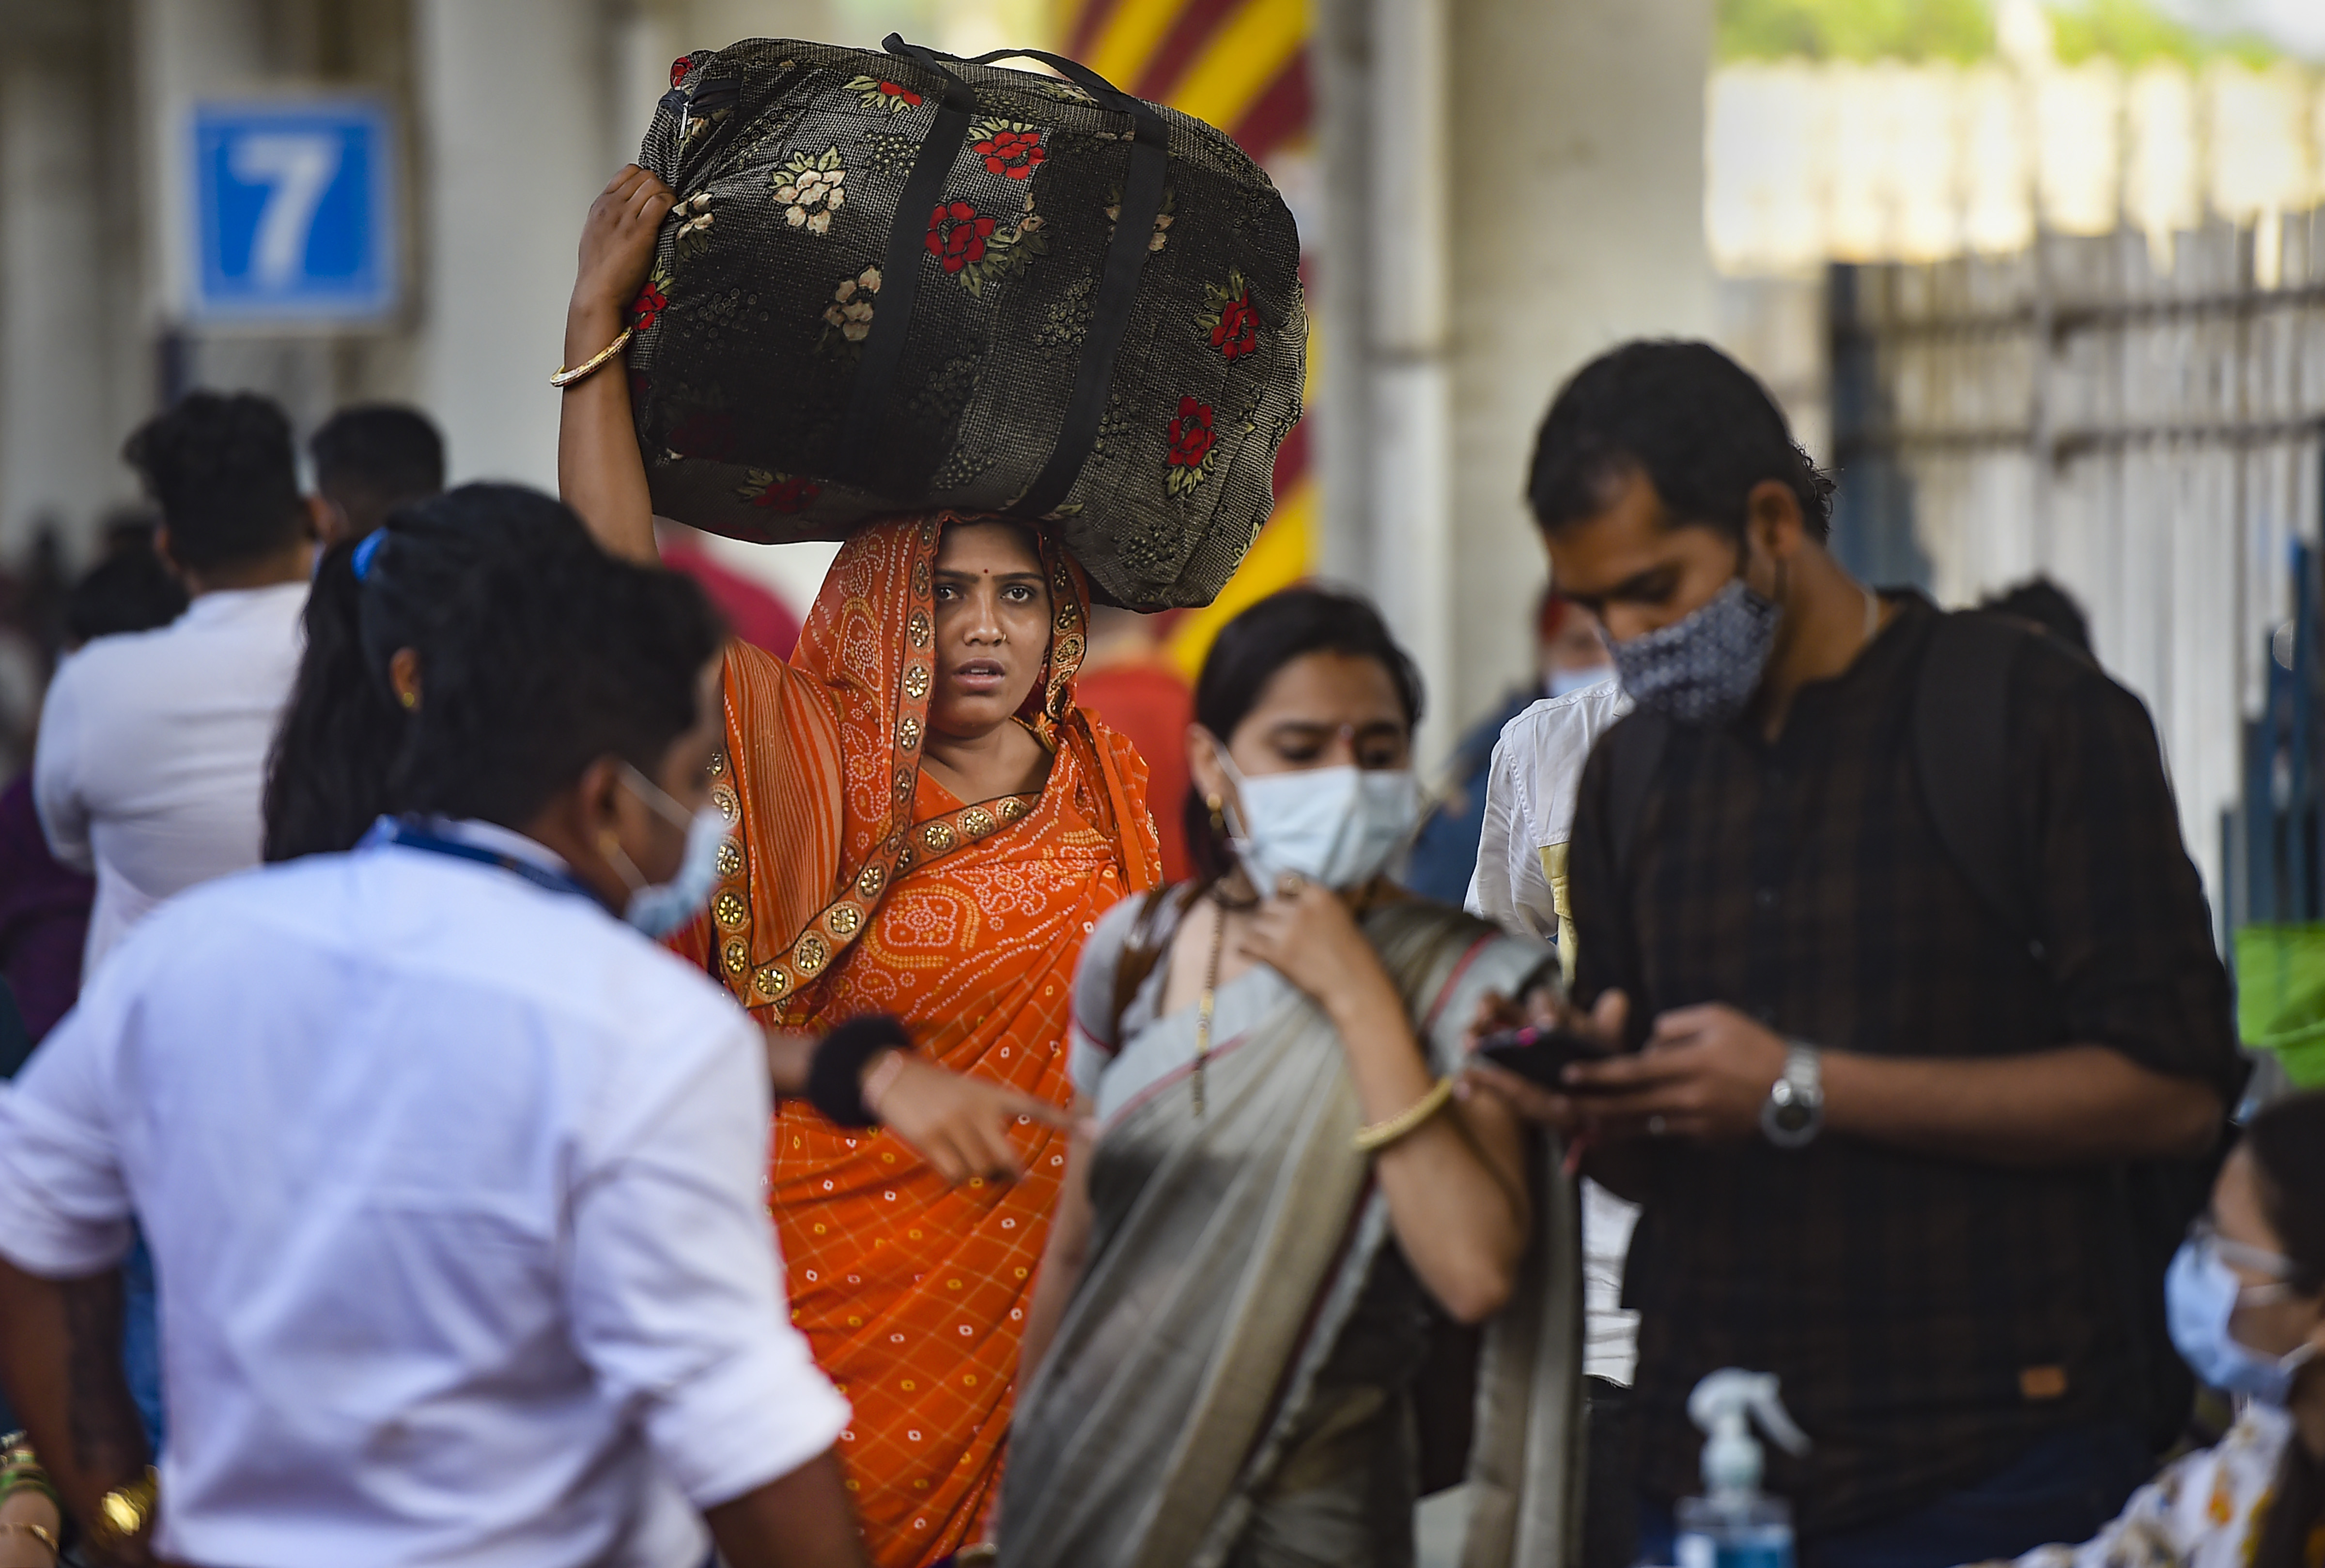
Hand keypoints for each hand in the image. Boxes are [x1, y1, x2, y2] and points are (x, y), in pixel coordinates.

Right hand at [571, 165, 674, 321]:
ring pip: (654, 184)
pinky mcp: (640, 232)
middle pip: (644, 175)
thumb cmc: (597, 270)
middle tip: (666, 203)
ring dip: (668, 194)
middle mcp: (612, 206)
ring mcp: (626, 217)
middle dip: (660, 186)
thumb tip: (624, 214)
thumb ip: (609, 218)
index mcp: (601, 205)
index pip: (627, 172)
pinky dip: (672, 204)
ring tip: (671, 211)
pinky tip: (674, 216)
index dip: (645, 179)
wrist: (596, 292)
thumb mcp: (596, 235)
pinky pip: (661, 203)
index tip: (652, 194)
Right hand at [867, 1054, 1077, 1184]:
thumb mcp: (972, 1094)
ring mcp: (953, 1125)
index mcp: (992, 1095)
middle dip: (1013, 1173)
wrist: (895, 1077)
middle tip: (1018, 1179)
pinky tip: (946, 1159)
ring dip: (976, 1172)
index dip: (1064, 1121)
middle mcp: (976, 1110)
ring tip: (963, 1154)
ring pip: (979, 1170)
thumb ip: (992, 1123)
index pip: (1034, 1108)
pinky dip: (954, 1174)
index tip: (1093, 1131)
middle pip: (1006, 1158)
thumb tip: (1006, 1170)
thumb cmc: (940, 1091)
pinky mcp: (930, 1139)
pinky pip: (954, 1173)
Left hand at [1238, 875, 1393, 1018]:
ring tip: (1267, 944)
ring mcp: (1287, 931)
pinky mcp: (1277, 955)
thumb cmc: (1352, 953)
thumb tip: (1287, 899)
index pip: (1285, 879)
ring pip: (1256, 923)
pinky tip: (1247, 952)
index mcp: (1319, 895)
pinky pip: (1248, 944)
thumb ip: (1314, 904)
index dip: (1280, 892)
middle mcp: (1301, 909)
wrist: (1355, 985)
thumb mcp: (1338, 915)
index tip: (1282, 904)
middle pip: (1267, 903)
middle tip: (1276, 930)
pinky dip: (1246, 949)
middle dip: (1269, 916)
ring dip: (1259, 933)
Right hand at [1460, 987, 1628, 1133]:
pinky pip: (1474, 1076)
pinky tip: (1464, 1090)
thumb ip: (1608, 1023)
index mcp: (1547, 1015)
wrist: (1588, 1103)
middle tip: (1486, 1015)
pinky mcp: (1495, 1080)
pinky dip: (1468, 1082)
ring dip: (1472, 1036)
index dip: (1543, 1009)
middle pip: (1496, 1005)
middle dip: (1488, 1006)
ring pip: (1479, 1035)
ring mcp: (1503, 1053)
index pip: (1538, 999)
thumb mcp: (1605, 1046)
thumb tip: (1616, 998)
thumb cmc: (1593, 1065)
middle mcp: (1520, 1027)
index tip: (1548, 1025)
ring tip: (1469, 1046)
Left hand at [1556, 1002, 1788, 1142]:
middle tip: (1558, 1106)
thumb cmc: (1756, 1045)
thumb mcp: (1717, 1017)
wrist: (1796, 1089)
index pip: (1634, 1070)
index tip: (1569, 1074)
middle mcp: (1689, 1096)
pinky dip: (1640, 1133)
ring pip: (1642, 1125)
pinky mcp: (1704, 1138)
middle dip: (1591, 1106)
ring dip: (1608, 1125)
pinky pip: (1665, 1133)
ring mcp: (1697, 1122)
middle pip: (1629, 1104)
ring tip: (1577, 1124)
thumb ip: (1674, 1026)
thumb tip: (1645, 1045)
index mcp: (1691, 1063)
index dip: (1599, 1074)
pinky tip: (1617, 1132)